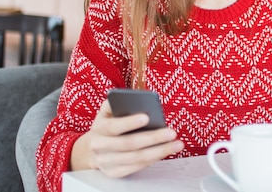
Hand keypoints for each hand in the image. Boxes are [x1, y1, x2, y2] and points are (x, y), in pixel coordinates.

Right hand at [70, 99, 184, 177]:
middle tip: (172, 133)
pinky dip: (153, 160)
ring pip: (136, 158)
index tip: (147, 117)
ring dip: (159, 152)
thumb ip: (119, 103)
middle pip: (129, 144)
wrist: (93, 146)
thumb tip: (138, 99)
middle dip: (153, 138)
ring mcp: (106, 162)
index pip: (114, 126)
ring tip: (177, 144)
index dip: (129, 122)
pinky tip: (166, 152)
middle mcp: (100, 146)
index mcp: (99, 128)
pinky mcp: (114, 172)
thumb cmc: (109, 123)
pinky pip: (136, 167)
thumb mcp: (108, 111)